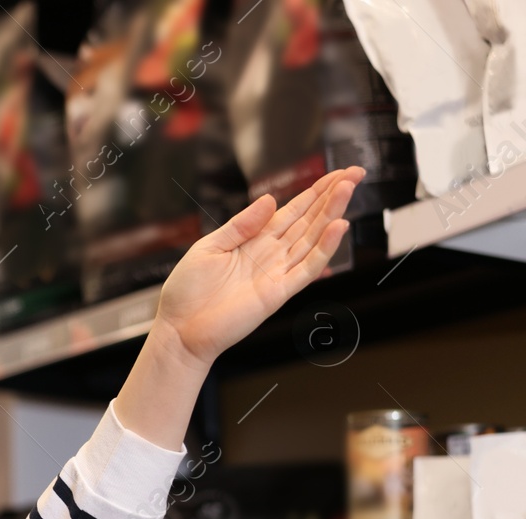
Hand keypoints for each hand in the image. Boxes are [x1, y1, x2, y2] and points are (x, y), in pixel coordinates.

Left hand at [153, 166, 364, 366]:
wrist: (180, 329)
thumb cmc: (187, 291)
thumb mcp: (209, 247)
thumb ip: (240, 225)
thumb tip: (269, 199)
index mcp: (254, 240)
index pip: (292, 211)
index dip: (315, 192)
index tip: (337, 173)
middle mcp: (271, 255)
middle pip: (309, 221)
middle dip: (332, 197)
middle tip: (355, 173)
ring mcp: (277, 273)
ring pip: (312, 239)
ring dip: (332, 214)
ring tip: (348, 189)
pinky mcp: (278, 293)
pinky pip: (307, 269)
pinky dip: (324, 249)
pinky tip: (338, 228)